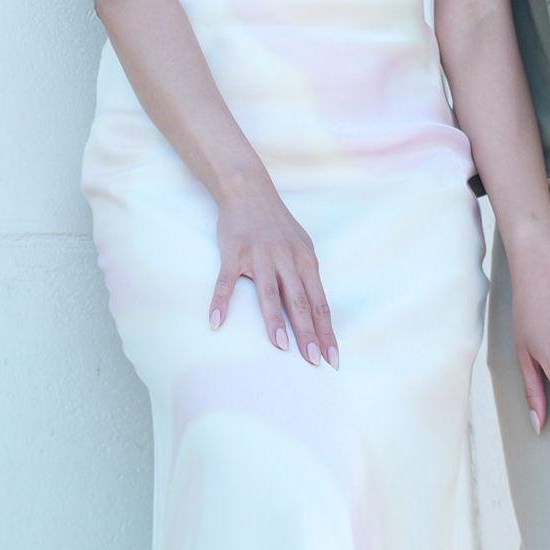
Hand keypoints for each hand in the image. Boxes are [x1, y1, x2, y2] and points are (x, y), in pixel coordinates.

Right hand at [208, 182, 337, 365]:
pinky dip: (220, 302)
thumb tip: (316, 311)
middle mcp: (285, 259)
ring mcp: (259, 256)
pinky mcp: (233, 252)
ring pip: (268, 293)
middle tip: (314, 360)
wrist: (248, 190)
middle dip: (308, 333)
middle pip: (299, 301)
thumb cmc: (276, 224)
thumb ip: (306, 276)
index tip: (332, 357)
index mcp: (305, 260)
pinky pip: (226, 281)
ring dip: (275, 321)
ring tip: (281, 346)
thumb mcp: (300, 246)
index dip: (326, 331)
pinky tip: (216, 322)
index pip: (319, 303)